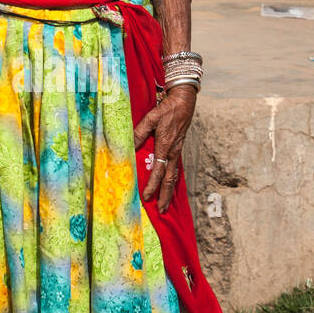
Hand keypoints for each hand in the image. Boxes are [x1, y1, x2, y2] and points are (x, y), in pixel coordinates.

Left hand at [133, 84, 196, 213]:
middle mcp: (173, 151)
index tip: (146, 196)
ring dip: (169, 191)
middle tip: (161, 210)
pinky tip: (168, 186)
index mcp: (165, 145)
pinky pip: (175, 168)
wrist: (185, 101)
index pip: (158, 170)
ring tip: (165, 204)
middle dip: (165, 196)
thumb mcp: (151, 118)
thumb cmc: (167, 108)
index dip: (153, 184)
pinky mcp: (178, 148)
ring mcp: (177, 151)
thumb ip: (139, 132)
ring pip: (174, 176)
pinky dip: (171, 180)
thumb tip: (129, 145)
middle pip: (170, 179)